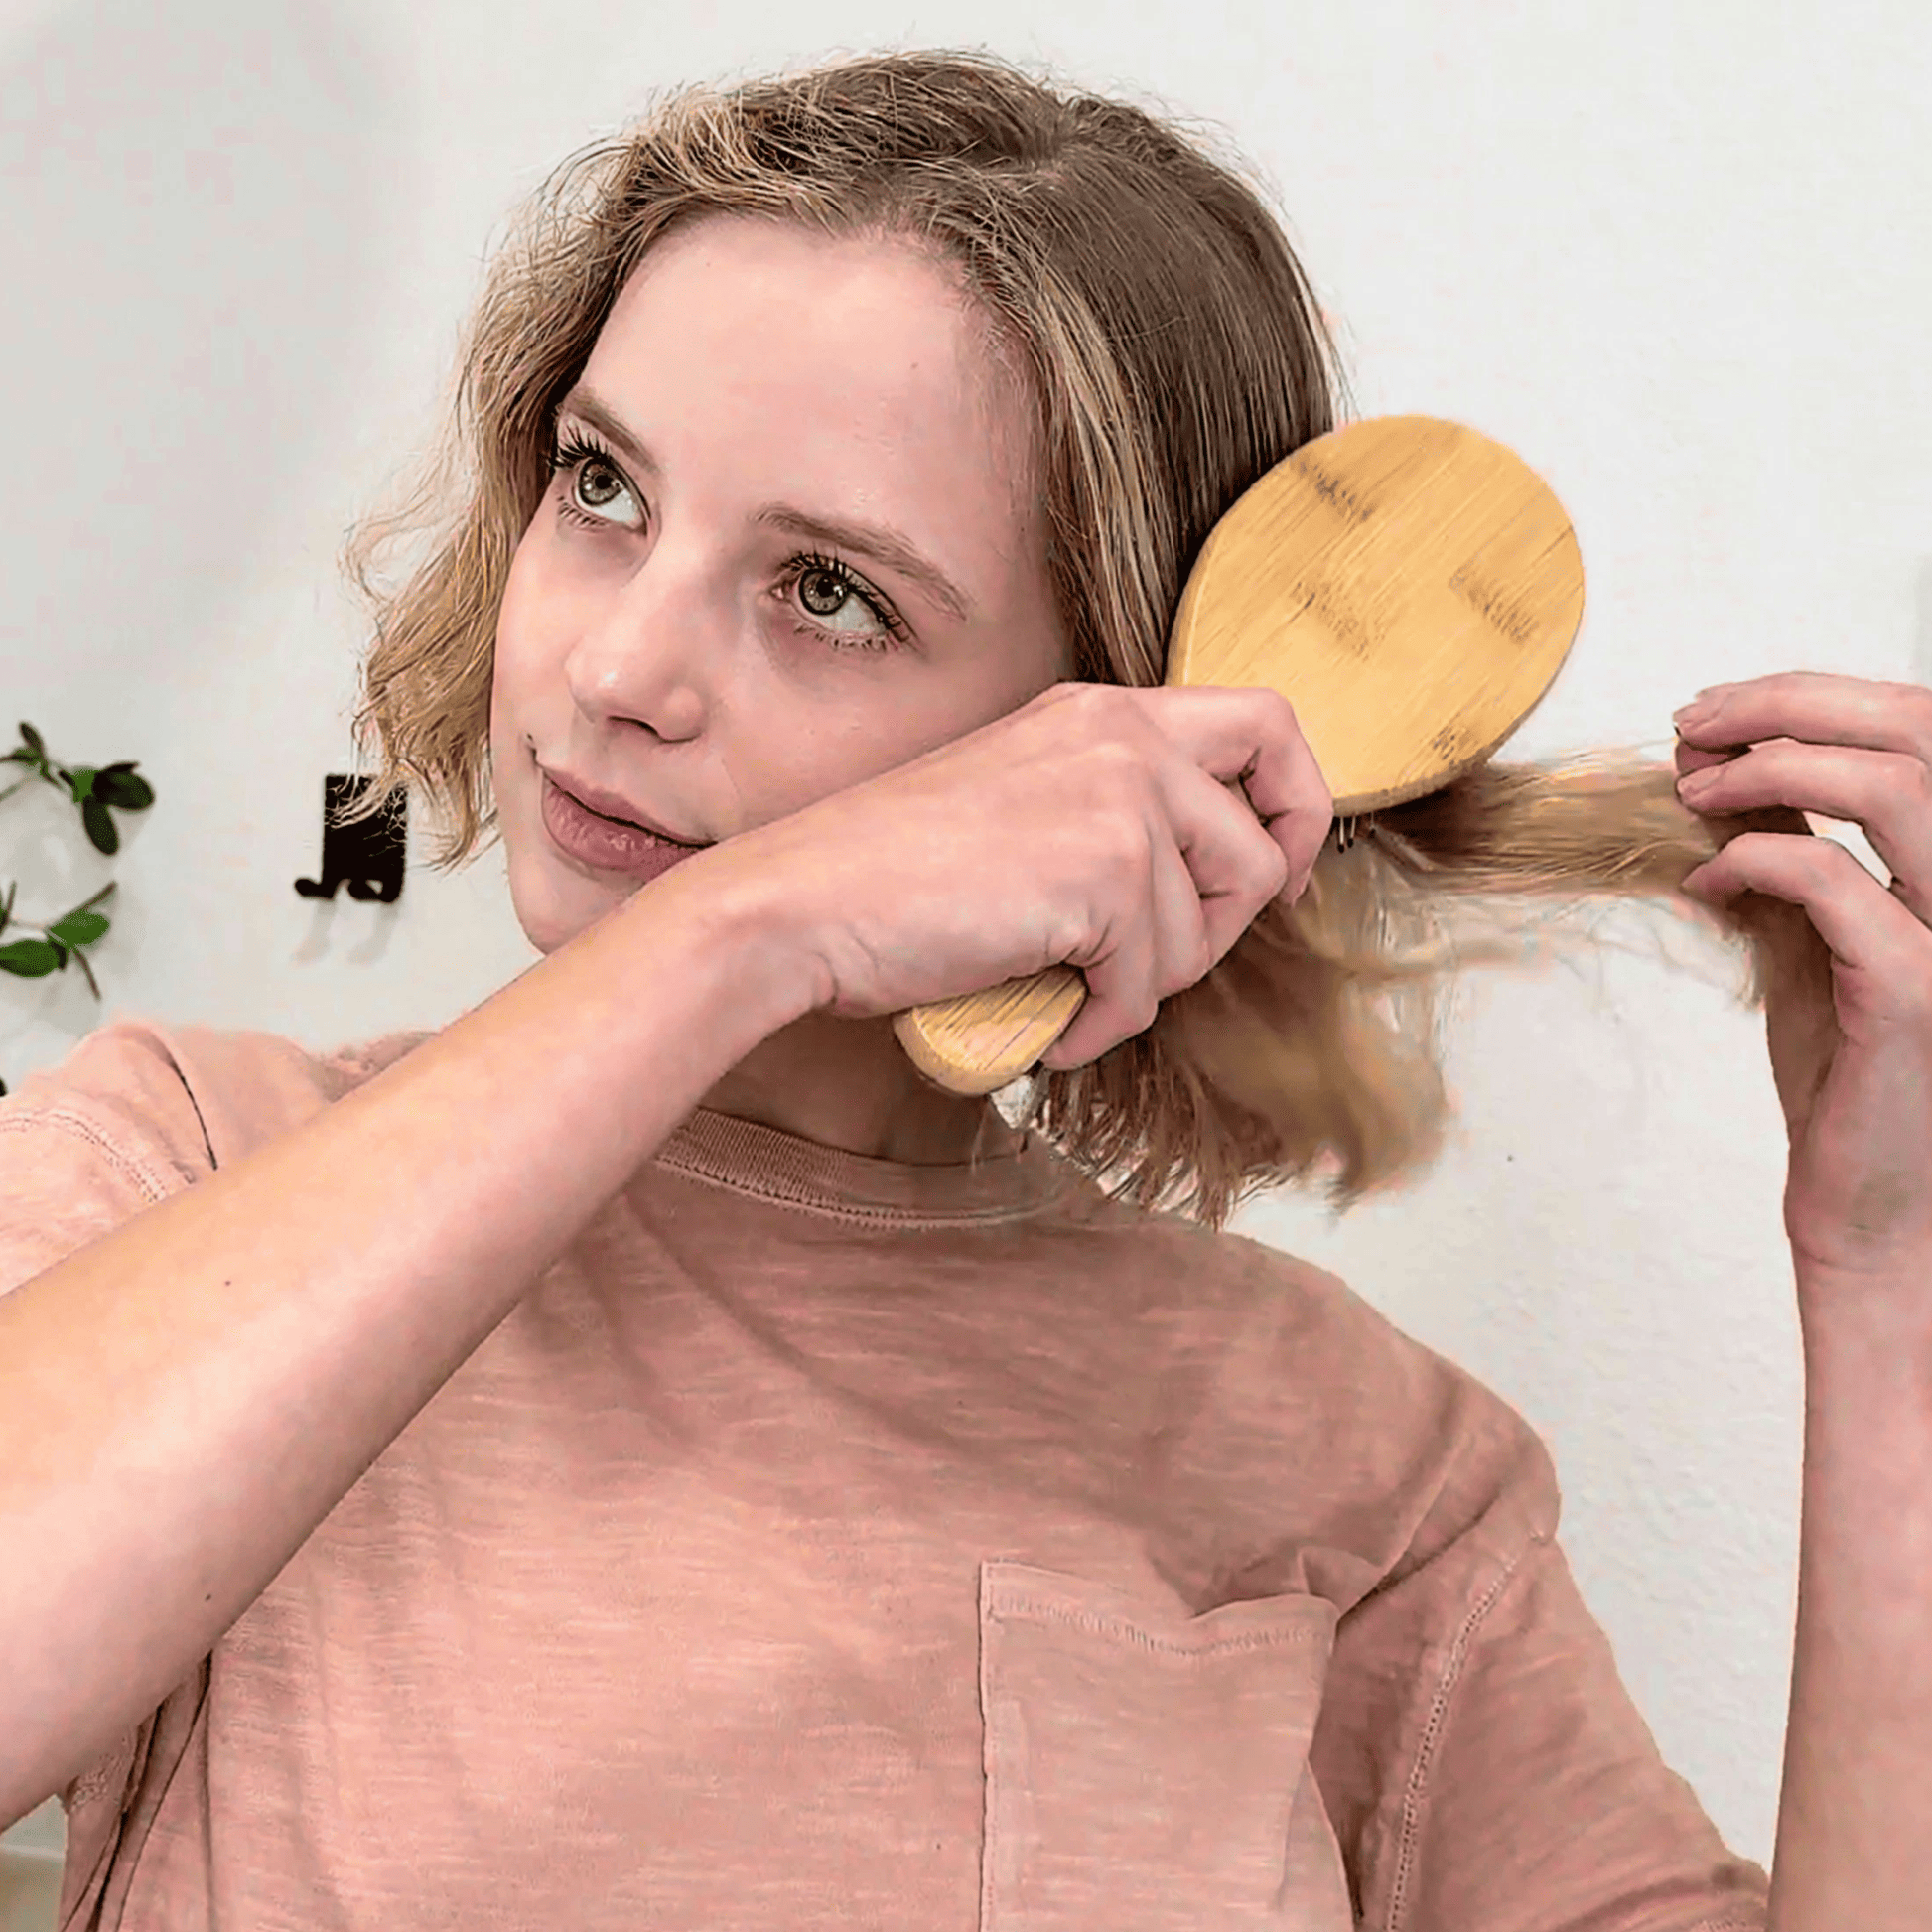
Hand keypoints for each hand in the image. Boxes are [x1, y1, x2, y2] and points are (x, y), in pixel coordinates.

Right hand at [703, 681, 1333, 1070]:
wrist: (802, 903)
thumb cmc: (891, 876)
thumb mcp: (1022, 805)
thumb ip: (1108, 814)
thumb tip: (1197, 886)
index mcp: (1104, 712)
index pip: (1267, 723)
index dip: (1296, 805)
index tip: (1274, 872)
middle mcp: (1124, 736)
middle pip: (1268, 837)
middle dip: (1231, 920)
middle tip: (1155, 957)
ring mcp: (1120, 797)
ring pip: (1211, 926)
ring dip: (1148, 984)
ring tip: (1068, 989)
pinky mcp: (1106, 870)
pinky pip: (1152, 981)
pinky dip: (1103, 1023)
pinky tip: (1047, 1019)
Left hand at [1674, 671, 1931, 1279]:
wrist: (1872, 1206)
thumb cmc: (1854, 1077)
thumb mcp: (1822, 940)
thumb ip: (1800, 857)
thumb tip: (1728, 773)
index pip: (1922, 731)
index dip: (1817, 697)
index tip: (1718, 712)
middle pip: (1919, 732)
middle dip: (1790, 705)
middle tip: (1694, 722)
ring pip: (1896, 786)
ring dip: (1772, 767)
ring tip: (1692, 784)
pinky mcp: (1919, 989)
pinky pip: (1831, 884)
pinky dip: (1753, 861)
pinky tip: (1703, 882)